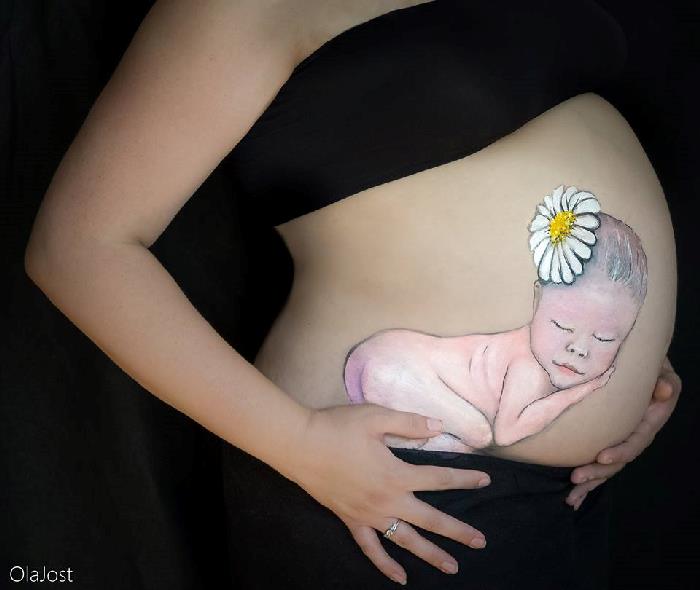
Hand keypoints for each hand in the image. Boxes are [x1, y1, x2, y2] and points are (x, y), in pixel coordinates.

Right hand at [286, 403, 490, 584]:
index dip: (464, 477)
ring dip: (430, 554)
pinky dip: (385, 565)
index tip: (486, 479)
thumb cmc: (337, 427)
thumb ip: (410, 423)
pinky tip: (400, 577)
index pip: (439, 478)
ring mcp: (369, 515)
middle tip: (480, 542)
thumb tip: (439, 427)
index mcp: (396, 474)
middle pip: (430, 519)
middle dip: (457, 531)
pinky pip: (371, 549)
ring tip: (452, 567)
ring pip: (406, 540)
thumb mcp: (376, 417)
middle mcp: (387, 500)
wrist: (299, 445)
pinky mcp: (351, 520)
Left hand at [566, 355, 681, 509]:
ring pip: (608, 466)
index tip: (602, 457)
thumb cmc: (648, 365)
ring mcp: (622, 439)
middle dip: (598, 472)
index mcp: (649, 420)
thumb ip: (664, 379)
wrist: (638, 364)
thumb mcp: (661, 368)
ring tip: (571, 496)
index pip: (636, 439)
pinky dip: (589, 480)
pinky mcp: (609, 440)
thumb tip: (664, 389)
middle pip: (619, 459)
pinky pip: (600, 462)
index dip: (621, 450)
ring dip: (591, 481)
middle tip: (576, 478)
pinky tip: (574, 495)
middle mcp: (636, 433)